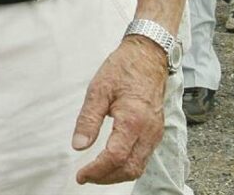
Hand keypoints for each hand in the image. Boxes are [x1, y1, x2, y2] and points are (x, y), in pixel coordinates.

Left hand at [72, 36, 166, 184]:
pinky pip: (144, 157)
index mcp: (133, 120)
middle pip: (129, 169)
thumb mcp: (99, 89)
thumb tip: (78, 145)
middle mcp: (148, 131)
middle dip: (106, 178)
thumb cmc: (124, 68)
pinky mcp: (156, 130)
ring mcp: (155, 132)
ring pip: (138, 167)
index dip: (97, 171)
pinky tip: (114, 160)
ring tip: (97, 172)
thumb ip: (88, 119)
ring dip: (117, 174)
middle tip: (86, 176)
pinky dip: (128, 165)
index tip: (81, 174)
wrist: (147, 56)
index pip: (115, 157)